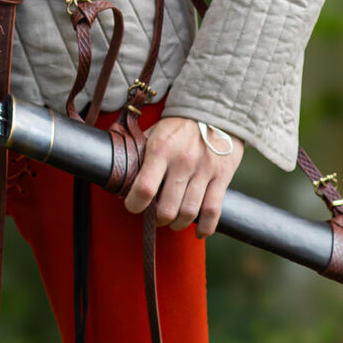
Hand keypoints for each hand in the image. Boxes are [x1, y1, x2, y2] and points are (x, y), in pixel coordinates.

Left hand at [123, 115, 242, 236]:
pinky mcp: (222, 176)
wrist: (215, 110)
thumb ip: (139, 154)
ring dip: (178, 224)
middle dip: (158, 219)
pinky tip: (198, 232)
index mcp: (161, 150)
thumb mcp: (154, 133)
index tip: (133, 206)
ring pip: (188, 213)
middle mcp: (183, 162)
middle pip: (166, 208)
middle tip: (157, 216)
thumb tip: (120, 179)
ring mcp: (204, 170)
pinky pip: (213, 211)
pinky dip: (205, 228)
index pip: (144, 189)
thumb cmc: (179, 126)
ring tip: (174, 221)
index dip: (134, 205)